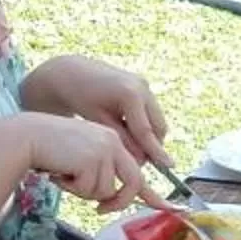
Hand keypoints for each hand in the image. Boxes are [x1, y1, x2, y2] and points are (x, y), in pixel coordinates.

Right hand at [16, 113, 162, 211]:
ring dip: (84, 192)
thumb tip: (111, 198)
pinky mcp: (94, 158)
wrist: (27, 137)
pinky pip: (90, 190)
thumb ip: (100, 173)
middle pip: (132, 183)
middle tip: (101, 211)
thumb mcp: (81, 159)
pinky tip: (61, 174)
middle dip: (118, 202)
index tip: (172, 208)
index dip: (154, 194)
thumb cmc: (49, 150)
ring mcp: (105, 149)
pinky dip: (74, 189)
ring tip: (66, 176)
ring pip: (106, 190)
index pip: (138, 171)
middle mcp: (113, 143)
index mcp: (112, 141)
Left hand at [23, 55, 170, 166]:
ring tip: (128, 146)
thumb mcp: (98, 121)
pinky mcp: (142, 86)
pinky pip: (150, 112)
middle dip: (152, 145)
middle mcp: (142, 87)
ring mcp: (144, 84)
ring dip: (148, 136)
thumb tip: (142, 159)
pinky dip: (143, 125)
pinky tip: (125, 131)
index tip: (169, 167)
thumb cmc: (80, 97)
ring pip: (156, 120)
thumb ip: (122, 139)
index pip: (146, 131)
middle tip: (137, 161)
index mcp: (130, 95)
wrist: (71, 72)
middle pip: (158, 126)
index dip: (156, 151)